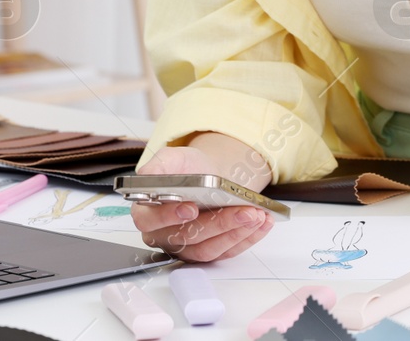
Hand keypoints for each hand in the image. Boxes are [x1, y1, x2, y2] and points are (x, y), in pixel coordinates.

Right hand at [127, 146, 274, 261]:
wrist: (209, 176)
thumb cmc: (188, 170)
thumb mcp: (172, 158)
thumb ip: (157, 166)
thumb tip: (147, 176)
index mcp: (148, 213)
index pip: (151, 221)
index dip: (169, 217)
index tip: (191, 208)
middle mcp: (164, 236)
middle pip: (187, 238)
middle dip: (218, 224)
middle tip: (242, 211)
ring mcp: (187, 247)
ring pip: (209, 249)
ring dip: (236, 233)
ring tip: (256, 215)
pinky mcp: (210, 251)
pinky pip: (227, 251)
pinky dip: (248, 238)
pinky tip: (262, 222)